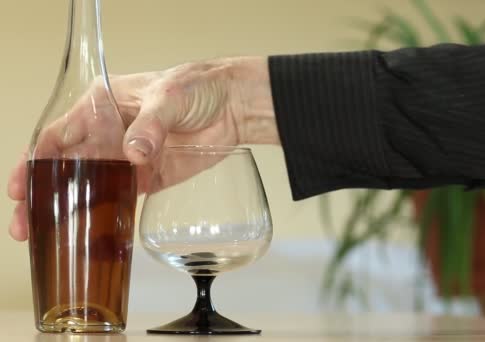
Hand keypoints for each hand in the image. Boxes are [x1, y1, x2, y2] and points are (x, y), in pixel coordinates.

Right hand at [8, 56, 277, 240]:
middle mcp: (108, 133)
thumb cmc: (198, 87)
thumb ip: (150, 125)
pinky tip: (87, 233)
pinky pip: (120, 198)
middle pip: (65, 167)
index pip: (57, 136)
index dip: (34, 161)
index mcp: (102, 105)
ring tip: (46, 235)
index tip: (21, 187)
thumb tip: (132, 153)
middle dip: (42, 194)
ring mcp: (127, 158)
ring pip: (88, 186)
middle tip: (24, 224)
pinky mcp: (148, 177)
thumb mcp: (170, 97)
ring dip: (68, 210)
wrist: (234, 106)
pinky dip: (104, 215)